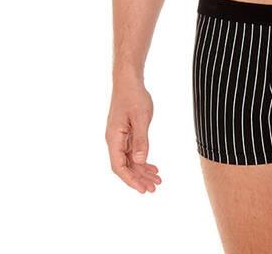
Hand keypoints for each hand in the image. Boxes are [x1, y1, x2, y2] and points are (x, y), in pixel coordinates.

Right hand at [105, 77, 161, 192]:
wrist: (128, 81)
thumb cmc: (134, 96)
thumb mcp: (141, 118)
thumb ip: (141, 140)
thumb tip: (140, 161)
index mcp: (114, 138)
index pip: (119, 167)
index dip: (131, 180)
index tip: (143, 189)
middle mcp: (114, 140)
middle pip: (125, 166)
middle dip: (139, 178)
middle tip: (155, 188)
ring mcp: (119, 137)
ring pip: (130, 160)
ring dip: (142, 171)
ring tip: (157, 180)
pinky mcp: (125, 133)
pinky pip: (132, 151)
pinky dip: (142, 160)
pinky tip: (152, 166)